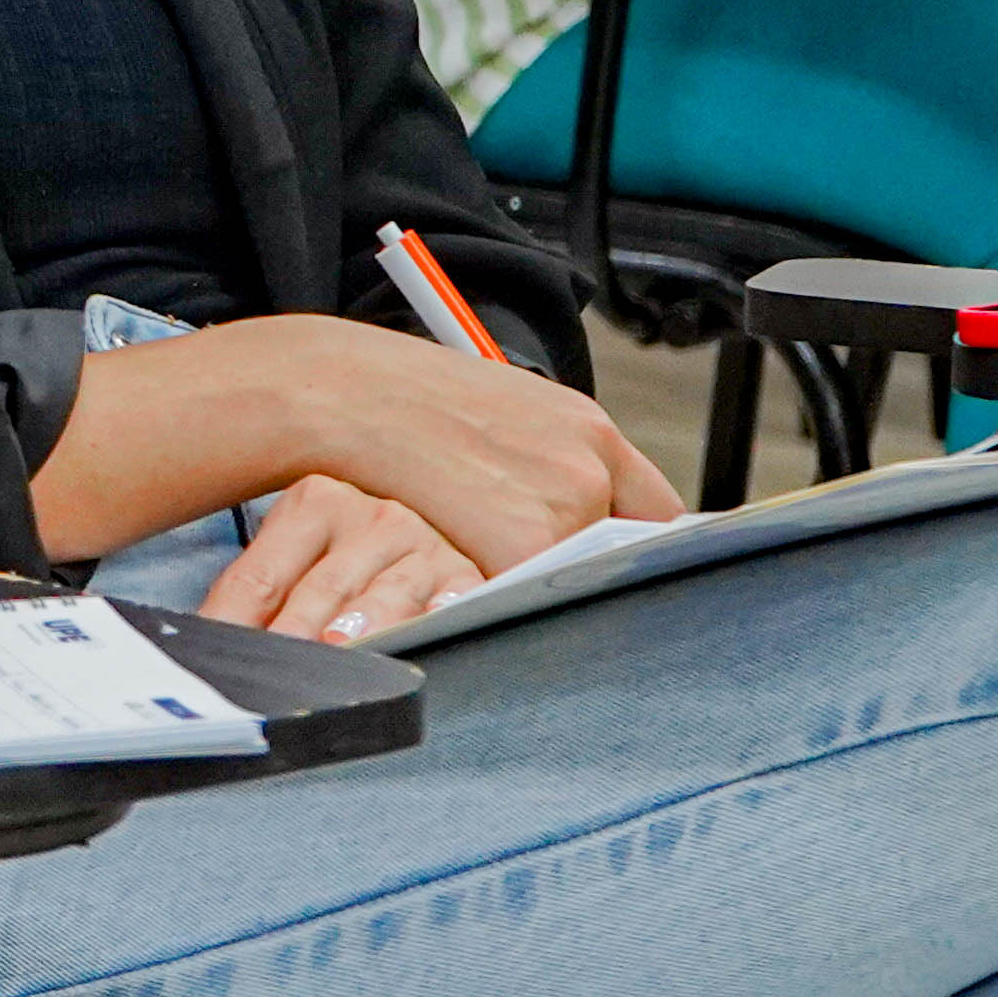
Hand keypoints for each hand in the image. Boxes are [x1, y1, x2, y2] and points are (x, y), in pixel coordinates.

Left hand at [201, 477, 477, 644]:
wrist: (432, 527)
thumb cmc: (349, 552)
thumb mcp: (297, 555)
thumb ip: (253, 594)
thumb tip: (203, 643)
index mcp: (314, 503)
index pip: (260, 577)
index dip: (233, 623)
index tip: (214, 660)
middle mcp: (372, 517)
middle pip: (321, 591)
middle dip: (296, 636)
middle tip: (276, 671)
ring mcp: (422, 546)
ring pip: (384, 597)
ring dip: (360, 629)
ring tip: (338, 651)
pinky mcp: (464, 578)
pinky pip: (447, 605)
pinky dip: (432, 622)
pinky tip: (418, 637)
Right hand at [219, 312, 678, 576]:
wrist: (342, 395)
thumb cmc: (401, 402)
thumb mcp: (499, 416)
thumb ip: (547, 465)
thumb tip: (572, 514)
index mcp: (589, 432)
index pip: (655, 513)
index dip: (632, 545)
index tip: (612, 563)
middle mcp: (589, 468)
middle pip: (620, 554)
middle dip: (583, 570)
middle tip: (534, 573)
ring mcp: (562, 510)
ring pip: (571, 579)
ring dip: (536, 585)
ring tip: (475, 567)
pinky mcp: (522, 549)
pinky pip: (528, 599)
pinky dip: (499, 601)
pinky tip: (459, 575)